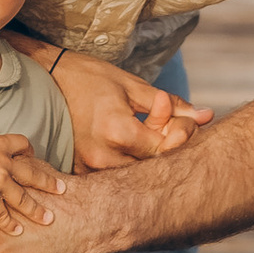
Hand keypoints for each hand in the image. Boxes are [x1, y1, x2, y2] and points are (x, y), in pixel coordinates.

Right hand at [0, 120, 64, 235]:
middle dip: (48, 182)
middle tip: (62, 189)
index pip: (21, 145)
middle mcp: (4, 163)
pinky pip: (2, 215)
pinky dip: (10, 224)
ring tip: (49, 219)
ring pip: (23, 198)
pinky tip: (18, 231)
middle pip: (32, 174)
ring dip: (37, 210)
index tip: (34, 155)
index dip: (28, 150)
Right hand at [47, 47, 214, 172]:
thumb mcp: (133, 86)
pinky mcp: (80, 170)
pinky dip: (128, 162)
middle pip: (152, 167)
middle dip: (166, 146)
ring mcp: (89, 167)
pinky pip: (114, 176)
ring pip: (135, 174)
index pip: (165, 148)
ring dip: (148, 157)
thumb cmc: (91, 77)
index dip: (180, 134)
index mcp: (118, 131)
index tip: (180, 117)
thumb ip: (170, 105)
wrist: (47, 77)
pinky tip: (130, 144)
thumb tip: (206, 115)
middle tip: (167, 123)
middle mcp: (103, 156)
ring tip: (146, 131)